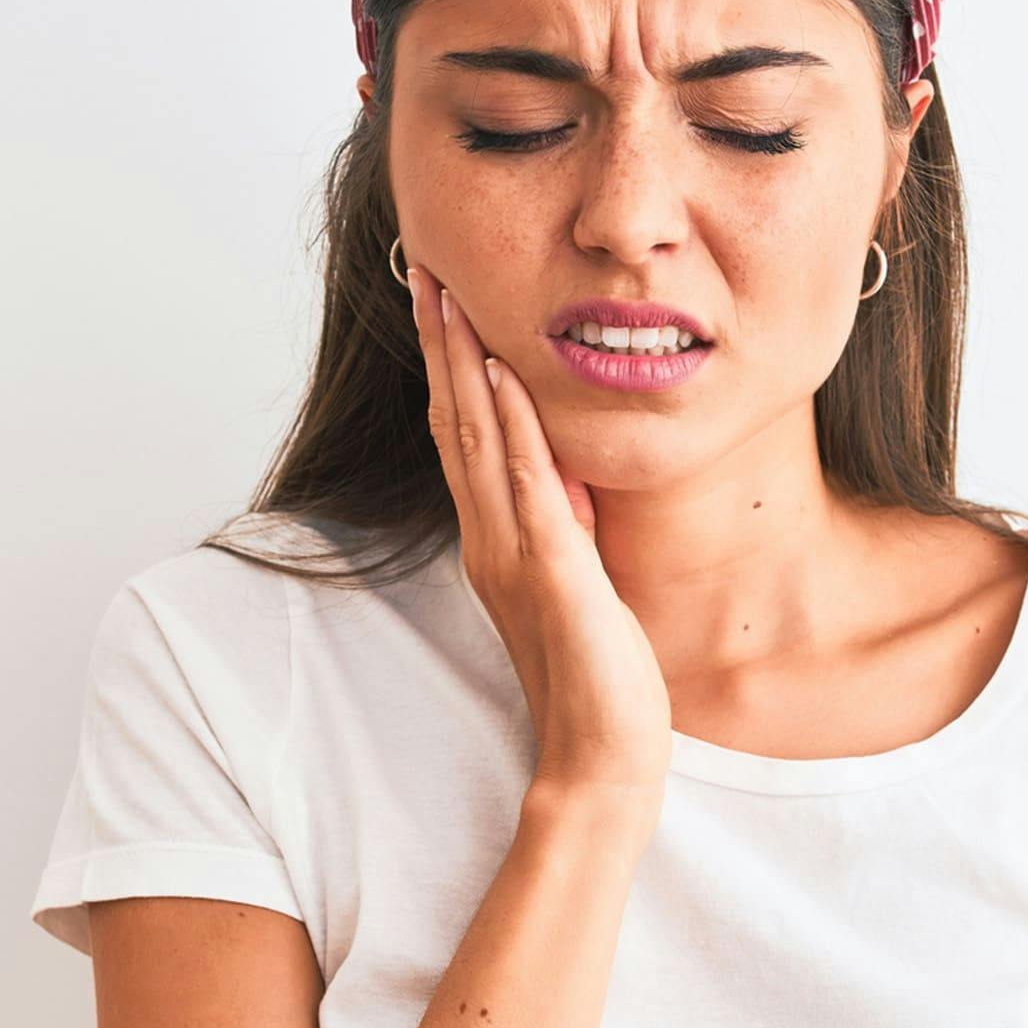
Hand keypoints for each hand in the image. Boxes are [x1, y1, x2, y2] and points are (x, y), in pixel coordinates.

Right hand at [407, 262, 672, 803]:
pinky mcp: (553, 572)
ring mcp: (515, 556)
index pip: (463, 441)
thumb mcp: (580, 588)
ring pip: (477, 441)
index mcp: (496, 545)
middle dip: (441, 345)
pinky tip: (500, 373)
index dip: (449, 369)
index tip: (443, 305)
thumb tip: (573, 480)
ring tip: (449, 295)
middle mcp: (491, 543)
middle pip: (455, 424)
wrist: (600, 757)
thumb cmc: (598, 682)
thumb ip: (565, 534)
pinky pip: (528, 485)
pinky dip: (511, 425)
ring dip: (462, 362)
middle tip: (427, 271)